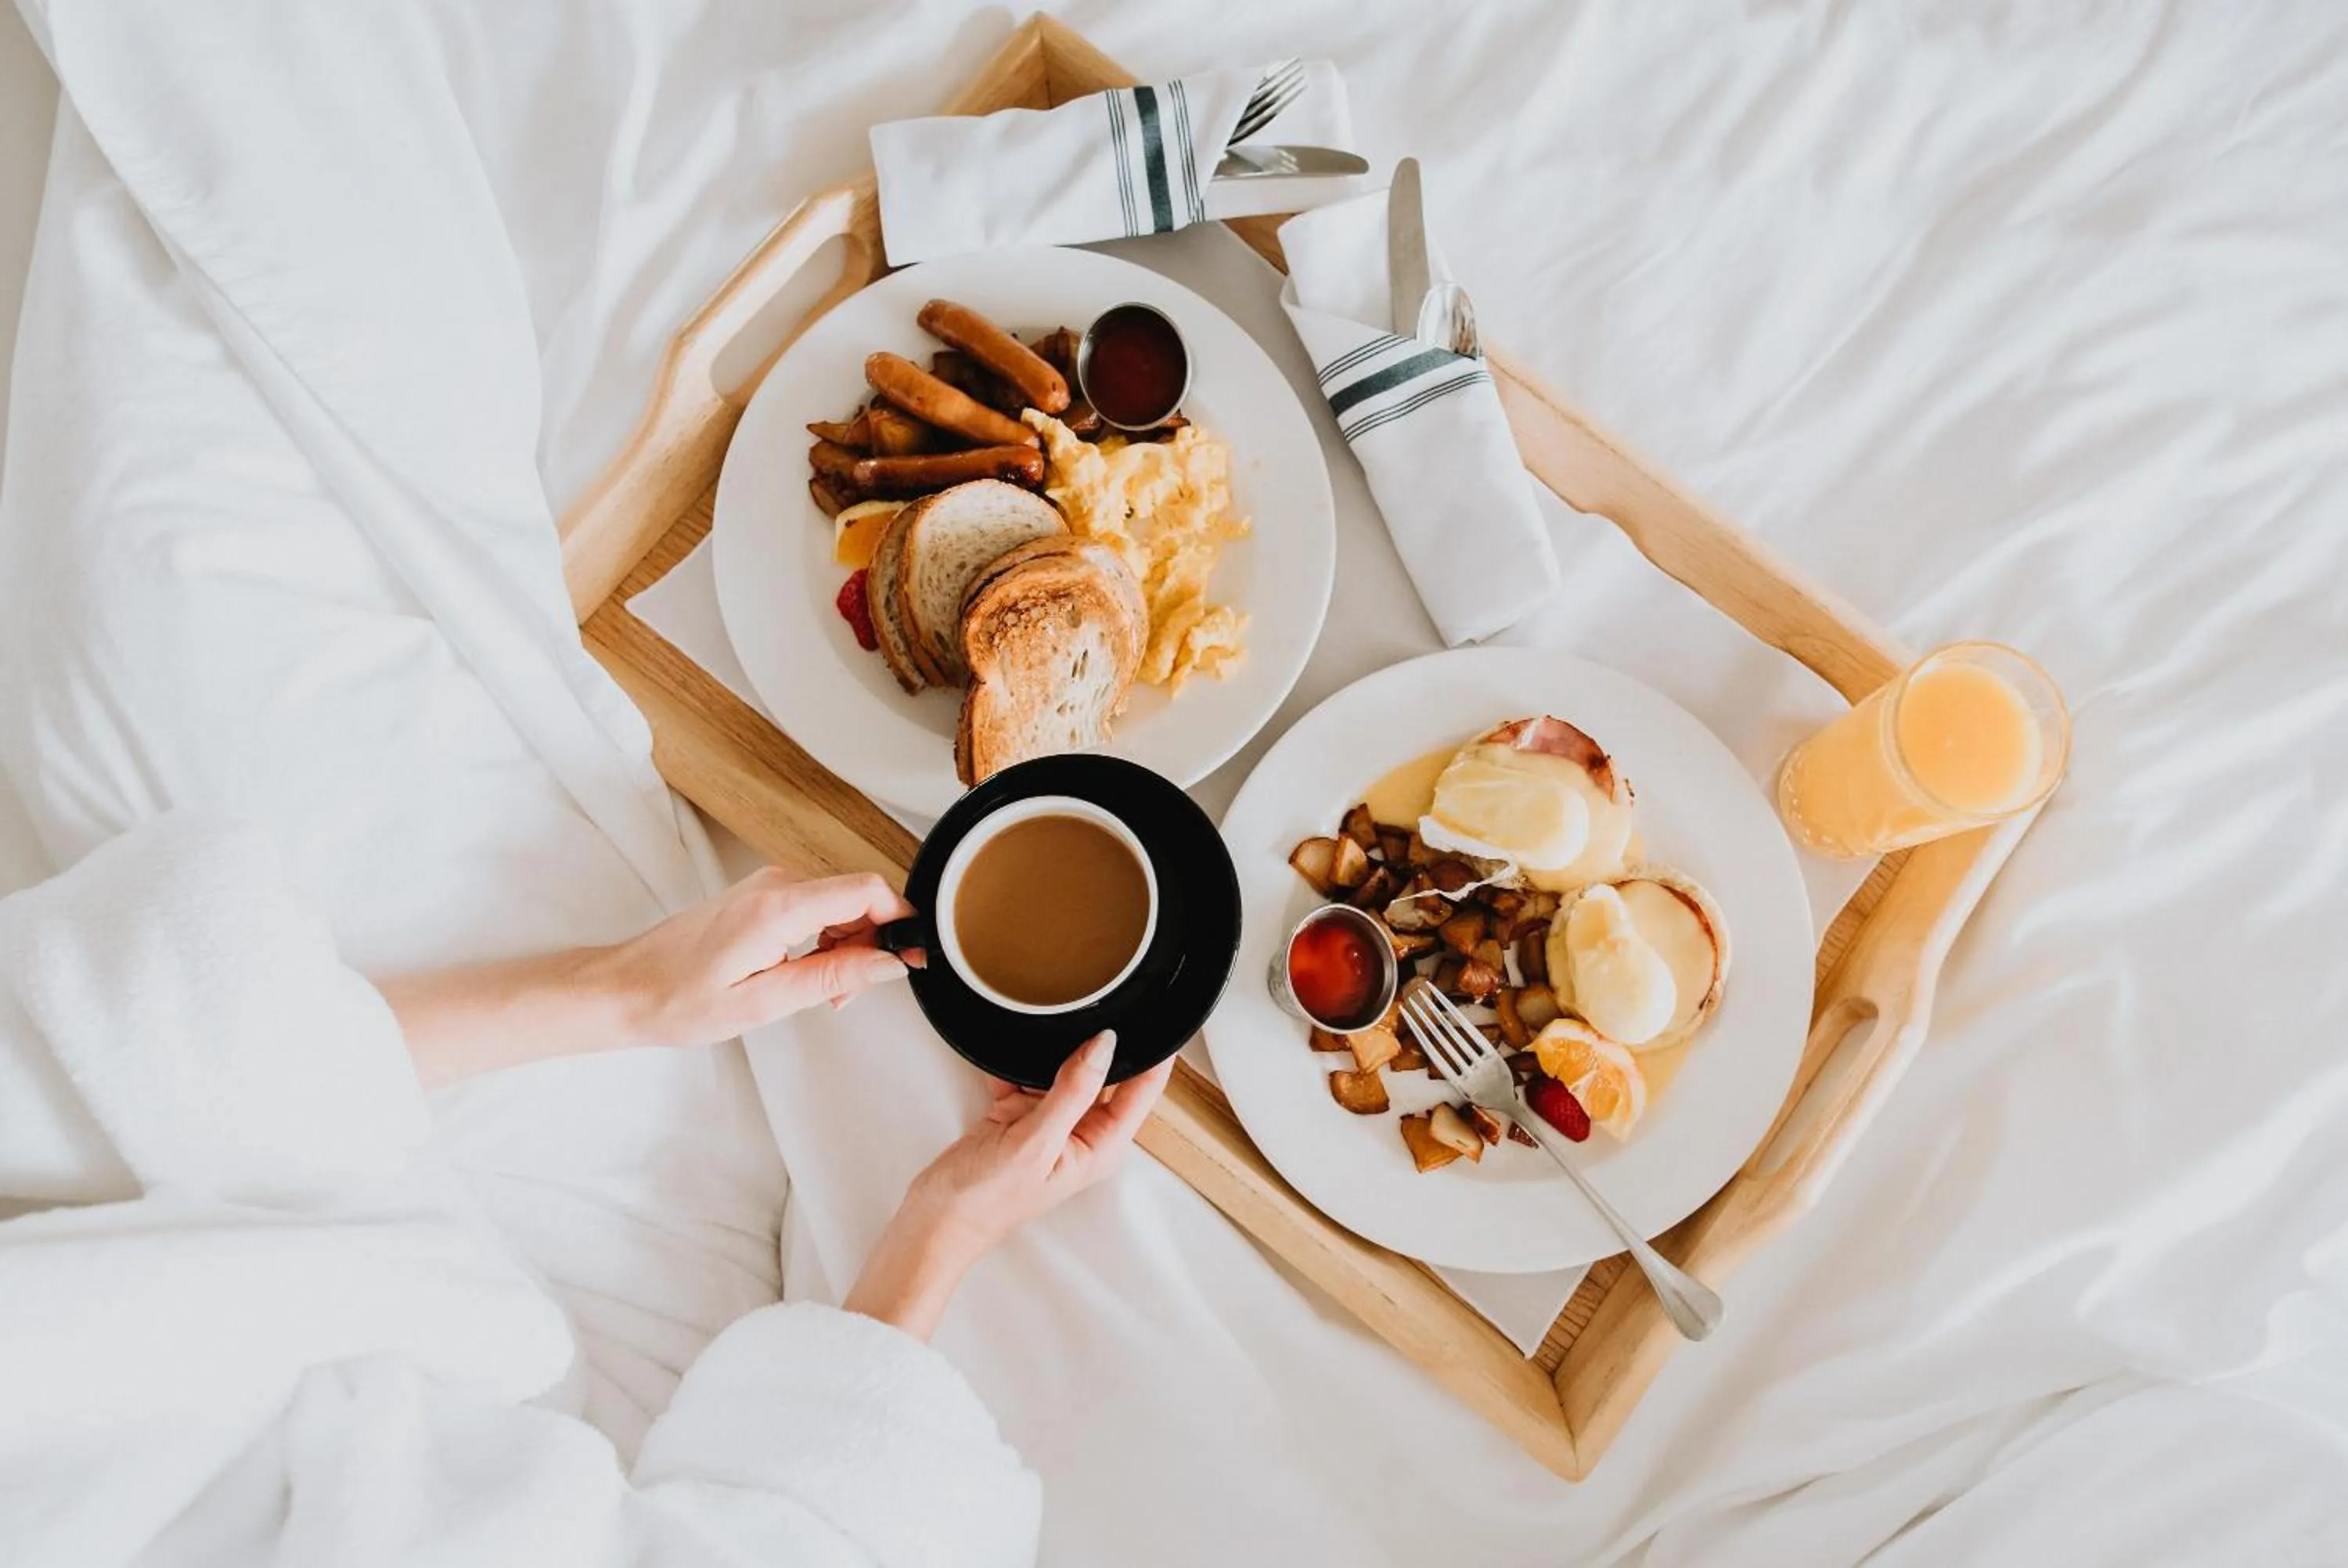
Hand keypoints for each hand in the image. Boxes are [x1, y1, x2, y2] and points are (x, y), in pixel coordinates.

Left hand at [594, 868, 920, 1046]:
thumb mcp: (765, 1002)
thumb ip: (834, 977)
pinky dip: (827, 940)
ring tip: (825, 992)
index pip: (867, 889)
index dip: (902, 920)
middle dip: (873, 943)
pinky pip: (817, 907)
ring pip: (840, 903)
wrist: (626, 988)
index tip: (915, 956)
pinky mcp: (761, 895)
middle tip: (853, 993)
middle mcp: (775, 884)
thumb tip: (890, 962)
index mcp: (778, 906)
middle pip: (859, 896)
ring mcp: (767, 886)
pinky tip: (807, 974)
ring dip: (850, 945)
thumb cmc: (678, 1000)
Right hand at [844, 1031, 1172, 1338]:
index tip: (1155, 1012)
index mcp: (1101, 1145)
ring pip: (1063, 1069)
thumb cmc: (984, 1201)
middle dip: (1097, 1043)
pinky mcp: (1018, 1116)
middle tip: (1092, 1003)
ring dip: (1051, 1051)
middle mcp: (1081, 1133)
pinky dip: (1013, 1065)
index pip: (1143, 1090)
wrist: (932, 1221)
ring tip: (1044, 1023)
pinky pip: (1025, 1076)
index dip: (1154, 1052)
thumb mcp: (1034, 1142)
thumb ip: (1072, 1091)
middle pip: (1105, 1074)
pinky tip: (1004, 1055)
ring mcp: (1049, 1123)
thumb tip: (1105, 1045)